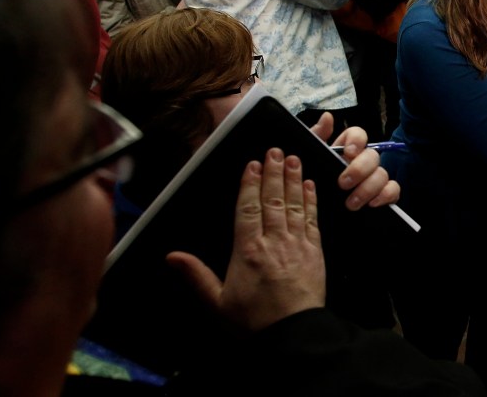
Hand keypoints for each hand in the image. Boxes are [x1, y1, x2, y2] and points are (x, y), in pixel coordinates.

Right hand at [166, 148, 325, 330]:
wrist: (293, 336)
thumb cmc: (253, 322)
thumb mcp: (217, 303)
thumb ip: (196, 276)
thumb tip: (171, 256)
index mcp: (248, 250)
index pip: (248, 208)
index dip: (250, 184)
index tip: (252, 164)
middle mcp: (273, 242)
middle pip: (273, 200)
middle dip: (274, 173)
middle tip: (275, 150)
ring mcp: (297, 245)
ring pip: (294, 205)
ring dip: (293, 180)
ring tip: (293, 158)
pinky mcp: (315, 253)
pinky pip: (313, 220)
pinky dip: (311, 200)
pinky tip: (310, 186)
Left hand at [308, 114, 398, 209]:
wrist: (314, 206)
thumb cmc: (315, 179)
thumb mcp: (311, 158)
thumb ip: (316, 136)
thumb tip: (327, 117)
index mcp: (346, 149)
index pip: (358, 134)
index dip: (357, 140)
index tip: (348, 152)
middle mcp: (363, 161)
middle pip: (372, 156)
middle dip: (359, 170)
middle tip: (343, 184)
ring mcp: (374, 178)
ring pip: (383, 174)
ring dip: (368, 188)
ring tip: (351, 203)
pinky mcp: (383, 194)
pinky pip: (393, 190)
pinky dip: (386, 195)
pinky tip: (371, 204)